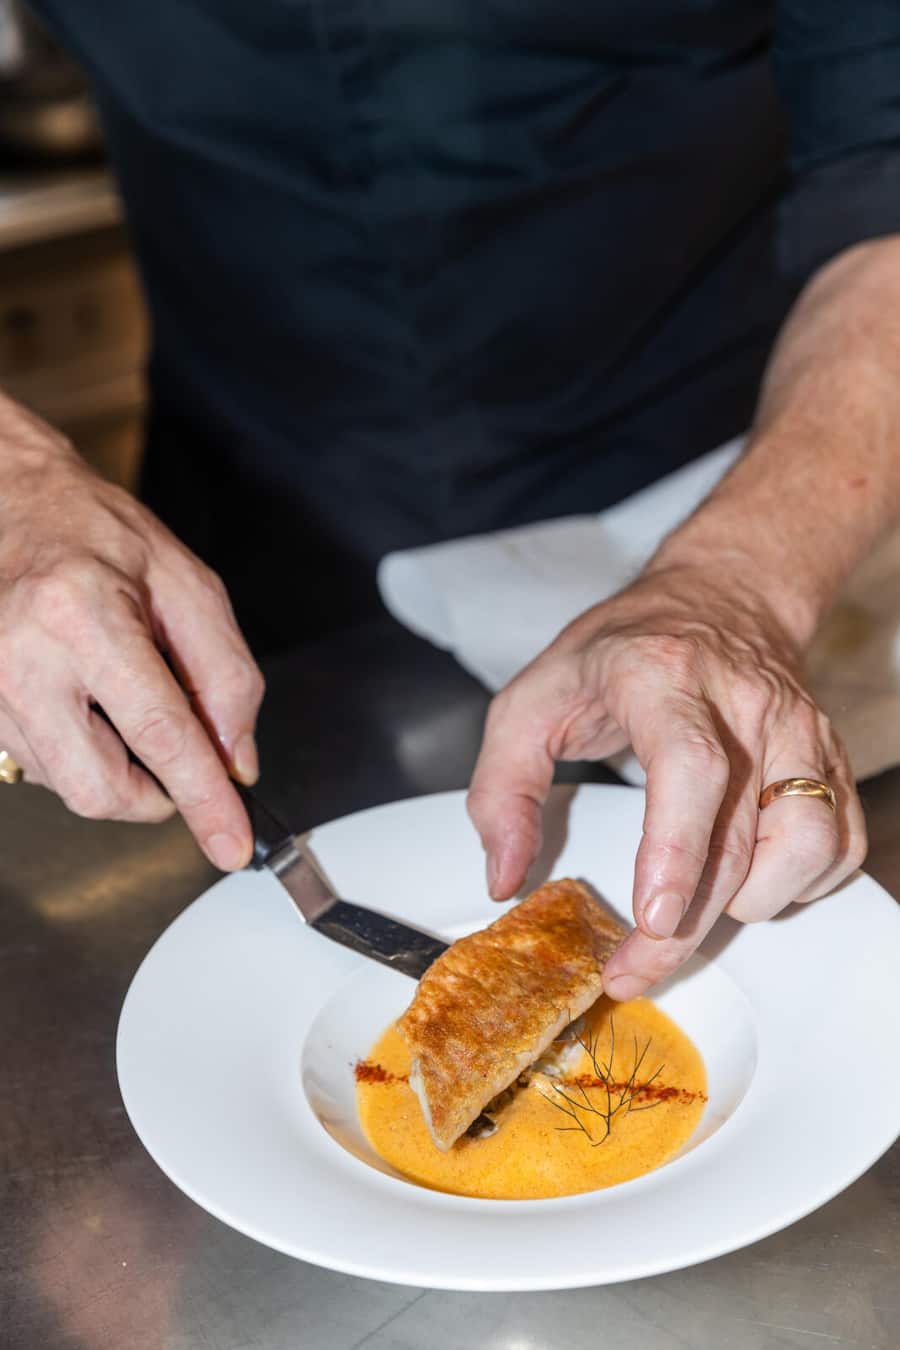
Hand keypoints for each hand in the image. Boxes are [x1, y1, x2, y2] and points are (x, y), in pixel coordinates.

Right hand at [0, 399, 263, 868]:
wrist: (9, 501)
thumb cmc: (98, 535)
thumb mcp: (189, 586)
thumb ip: (226, 676)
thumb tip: (236, 761)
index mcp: (84, 615)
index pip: (160, 734)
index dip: (203, 799)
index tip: (230, 844)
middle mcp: (23, 658)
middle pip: (101, 789)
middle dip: (155, 798)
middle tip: (181, 763)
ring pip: (68, 786)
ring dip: (117, 771)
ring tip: (123, 699)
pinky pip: (39, 765)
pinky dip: (80, 753)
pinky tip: (85, 700)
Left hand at [467, 563, 865, 997]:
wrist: (719, 597)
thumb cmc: (622, 652)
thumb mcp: (532, 698)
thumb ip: (502, 787)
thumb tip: (507, 875)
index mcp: (663, 676)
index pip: (690, 766)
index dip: (676, 850)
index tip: (650, 917)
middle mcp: (744, 704)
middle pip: (740, 834)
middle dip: (686, 924)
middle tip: (634, 967)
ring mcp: (799, 731)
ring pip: (810, 843)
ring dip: (753, 899)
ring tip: (697, 900)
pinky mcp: (831, 758)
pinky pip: (840, 844)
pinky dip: (800, 882)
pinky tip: (749, 877)